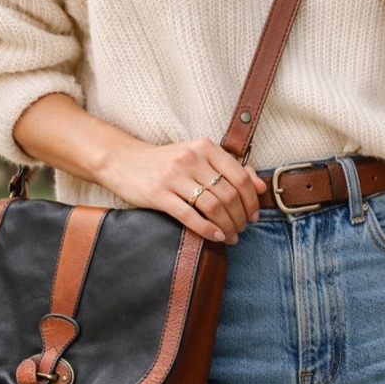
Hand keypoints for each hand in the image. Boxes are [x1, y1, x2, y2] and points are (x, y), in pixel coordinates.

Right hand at [99, 137, 266, 244]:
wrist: (124, 161)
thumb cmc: (166, 162)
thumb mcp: (197, 156)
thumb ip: (229, 167)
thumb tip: (261, 186)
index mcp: (204, 147)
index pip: (240, 176)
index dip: (251, 200)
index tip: (254, 215)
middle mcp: (191, 159)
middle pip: (228, 194)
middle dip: (240, 217)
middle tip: (242, 229)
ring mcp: (173, 176)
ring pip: (213, 206)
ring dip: (227, 226)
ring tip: (231, 236)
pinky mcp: (158, 194)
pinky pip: (190, 216)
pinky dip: (207, 229)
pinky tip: (216, 237)